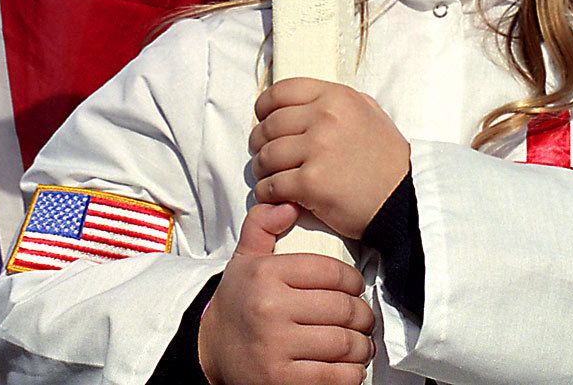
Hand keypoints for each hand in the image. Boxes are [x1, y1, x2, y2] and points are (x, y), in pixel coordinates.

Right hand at [198, 203, 373, 384]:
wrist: (209, 350)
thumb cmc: (237, 303)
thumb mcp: (243, 259)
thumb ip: (262, 225)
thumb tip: (289, 205)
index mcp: (265, 275)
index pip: (330, 271)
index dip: (353, 281)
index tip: (356, 288)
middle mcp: (268, 308)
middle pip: (342, 308)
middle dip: (362, 316)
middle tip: (363, 319)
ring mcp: (274, 347)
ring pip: (343, 343)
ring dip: (361, 346)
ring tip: (360, 343)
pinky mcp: (280, 380)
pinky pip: (334, 376)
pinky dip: (351, 373)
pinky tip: (349, 366)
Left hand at [250, 78, 409, 238]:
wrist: (402, 200)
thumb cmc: (385, 159)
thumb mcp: (369, 113)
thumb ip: (336, 102)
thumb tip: (300, 100)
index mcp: (337, 97)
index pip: (281, 92)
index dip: (264, 107)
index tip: (263, 120)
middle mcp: (325, 118)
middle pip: (269, 126)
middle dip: (260, 143)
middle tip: (264, 154)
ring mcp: (317, 150)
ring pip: (266, 156)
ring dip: (262, 169)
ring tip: (269, 175)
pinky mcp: (311, 183)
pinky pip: (271, 185)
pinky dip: (267, 192)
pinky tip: (274, 195)